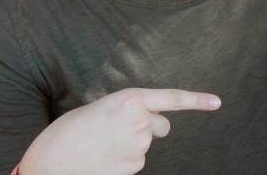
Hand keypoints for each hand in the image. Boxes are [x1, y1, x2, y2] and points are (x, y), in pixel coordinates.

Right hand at [18, 87, 220, 174]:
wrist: (49, 164)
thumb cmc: (67, 133)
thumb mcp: (100, 108)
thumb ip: (126, 111)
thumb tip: (142, 122)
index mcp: (130, 99)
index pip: (172, 98)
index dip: (197, 100)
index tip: (217, 102)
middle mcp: (140, 122)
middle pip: (161, 126)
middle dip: (148, 128)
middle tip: (118, 130)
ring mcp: (139, 147)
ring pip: (145, 146)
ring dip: (130, 146)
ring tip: (101, 145)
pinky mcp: (134, 168)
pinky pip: (134, 162)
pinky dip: (122, 162)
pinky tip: (103, 159)